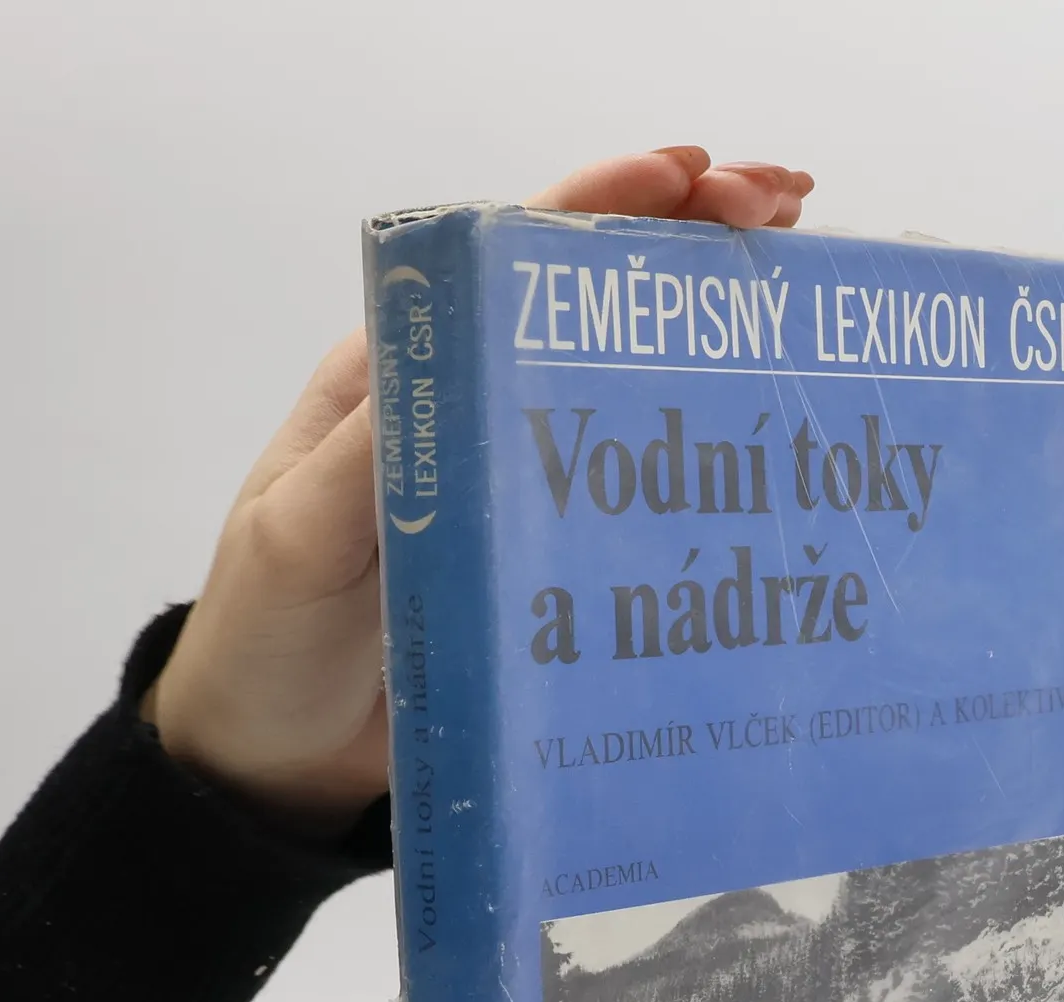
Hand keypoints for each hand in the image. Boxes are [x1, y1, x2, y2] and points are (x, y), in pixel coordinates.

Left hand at [146, 148, 814, 836]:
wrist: (272, 760)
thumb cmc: (266, 641)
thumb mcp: (300, 539)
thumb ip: (371, 461)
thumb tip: (460, 359)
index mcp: (402, 382)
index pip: (512, 261)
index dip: (606, 205)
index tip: (697, 178)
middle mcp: (469, 417)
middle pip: (589, 304)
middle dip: (686, 241)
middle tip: (789, 210)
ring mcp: (514, 493)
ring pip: (624, 388)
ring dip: (708, 332)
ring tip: (797, 284)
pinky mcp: (543, 567)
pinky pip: (629, 498)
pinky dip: (695, 457)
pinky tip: (761, 438)